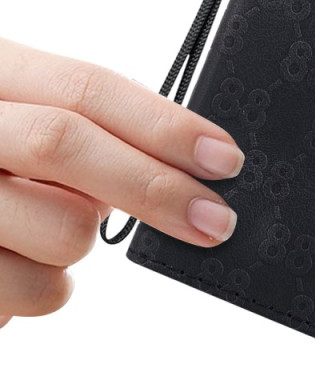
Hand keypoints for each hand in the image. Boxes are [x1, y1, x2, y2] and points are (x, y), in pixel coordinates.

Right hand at [0, 36, 243, 325]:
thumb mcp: (25, 116)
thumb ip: (88, 129)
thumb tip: (186, 166)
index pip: (87, 88)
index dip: (164, 123)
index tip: (224, 158)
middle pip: (64, 144)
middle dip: (156, 186)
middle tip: (215, 220)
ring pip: (59, 229)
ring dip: (81, 241)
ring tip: (52, 226)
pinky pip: (30, 294)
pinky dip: (48, 287)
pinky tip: (21, 262)